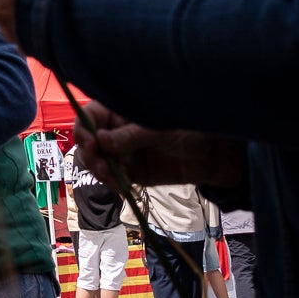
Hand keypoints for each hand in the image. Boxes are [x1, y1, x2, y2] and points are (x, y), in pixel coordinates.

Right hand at [76, 105, 246, 188]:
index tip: (89, 142)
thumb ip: (130, 135)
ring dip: (101, 171)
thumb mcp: (159, 129)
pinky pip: (114, 177)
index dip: (84, 128)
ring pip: (98, 161)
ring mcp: (124, 151)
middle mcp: (117, 130)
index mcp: (120, 111)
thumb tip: (101, 140)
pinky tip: (122, 186)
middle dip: (90, 154)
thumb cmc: (188, 129)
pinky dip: (114, 183)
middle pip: (89, 141)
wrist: (214, 155)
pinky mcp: (133, 171)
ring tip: (115, 179)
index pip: (90, 115)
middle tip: (102, 166)